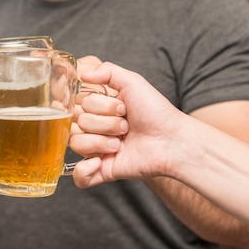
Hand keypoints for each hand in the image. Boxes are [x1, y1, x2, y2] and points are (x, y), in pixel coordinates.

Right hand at [70, 62, 183, 187]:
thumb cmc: (156, 112)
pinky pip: (79, 177)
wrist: (173, 140)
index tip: (120, 107)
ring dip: (100, 142)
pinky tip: (100, 162)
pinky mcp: (102, 171)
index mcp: (98, 109)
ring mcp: (97, 150)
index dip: (97, 105)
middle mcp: (94, 129)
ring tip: (121, 143)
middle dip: (104, 123)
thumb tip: (83, 75)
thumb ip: (107, 71)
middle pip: (76, 124)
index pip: (77, 105)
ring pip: (76, 144)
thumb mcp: (133, 82)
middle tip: (126, 125)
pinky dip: (84, 170)